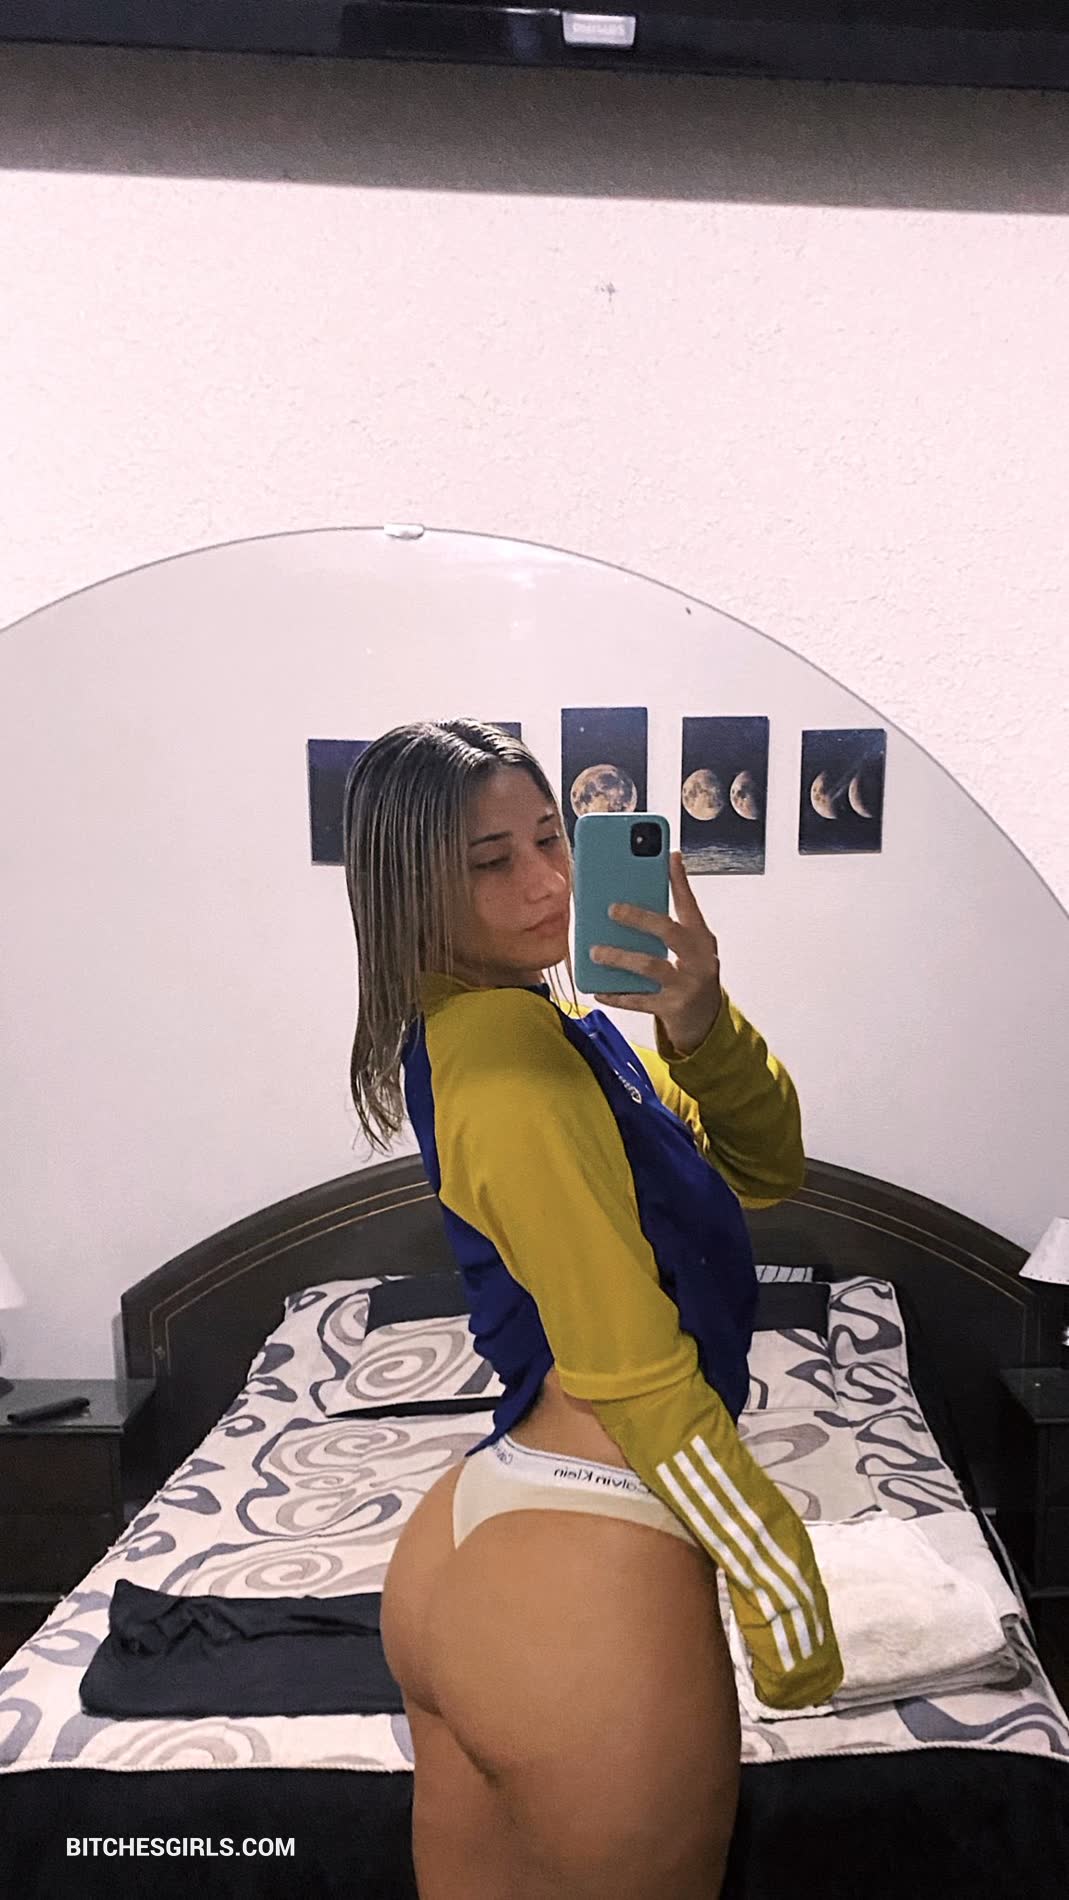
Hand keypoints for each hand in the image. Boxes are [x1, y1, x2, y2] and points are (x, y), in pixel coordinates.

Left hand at [589, 850, 722, 1056]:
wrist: (707, 1023)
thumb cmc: (691, 977)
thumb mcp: (688, 949)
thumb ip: (669, 925)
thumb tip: (635, 895)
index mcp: (702, 939)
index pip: (690, 904)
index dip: (680, 880)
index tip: (668, 856)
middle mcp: (699, 959)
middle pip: (669, 932)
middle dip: (639, 918)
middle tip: (611, 910)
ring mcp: (687, 985)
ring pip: (650, 966)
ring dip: (620, 957)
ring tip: (595, 951)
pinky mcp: (673, 1008)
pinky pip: (639, 1000)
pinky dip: (616, 994)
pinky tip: (598, 989)